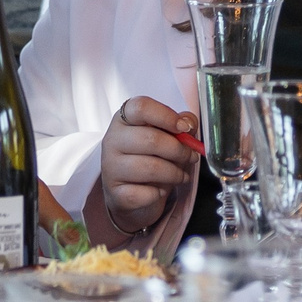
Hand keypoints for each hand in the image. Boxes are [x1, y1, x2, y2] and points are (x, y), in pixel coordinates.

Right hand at [99, 97, 199, 234]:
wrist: (128, 192)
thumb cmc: (149, 157)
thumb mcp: (165, 135)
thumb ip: (180, 123)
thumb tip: (188, 122)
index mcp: (124, 119)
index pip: (141, 107)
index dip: (167, 116)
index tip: (184, 128)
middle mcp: (112, 140)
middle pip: (151, 139)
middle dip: (179, 150)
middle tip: (191, 157)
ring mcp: (111, 167)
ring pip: (152, 168)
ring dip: (175, 173)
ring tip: (181, 175)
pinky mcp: (115, 192)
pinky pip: (146, 193)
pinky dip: (160, 193)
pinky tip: (160, 190)